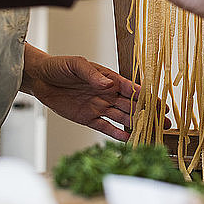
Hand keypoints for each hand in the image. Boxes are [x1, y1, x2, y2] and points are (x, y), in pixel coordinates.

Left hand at [21, 44, 169, 140]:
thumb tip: (108, 85)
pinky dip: (117, 134)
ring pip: (122, 118)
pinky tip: (129, 139)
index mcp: (108, 78)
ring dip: (136, 125)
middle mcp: (107, 93)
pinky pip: (105, 127)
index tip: (160, 103)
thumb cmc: (59, 66)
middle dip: (148, 113)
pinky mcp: (88, 118)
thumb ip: (93, 75)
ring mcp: (98, 106)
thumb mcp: (76, 65)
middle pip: (132, 105)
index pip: (131, 88)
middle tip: (164, 121)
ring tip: (151, 132)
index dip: (147, 96)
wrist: (39, 78)